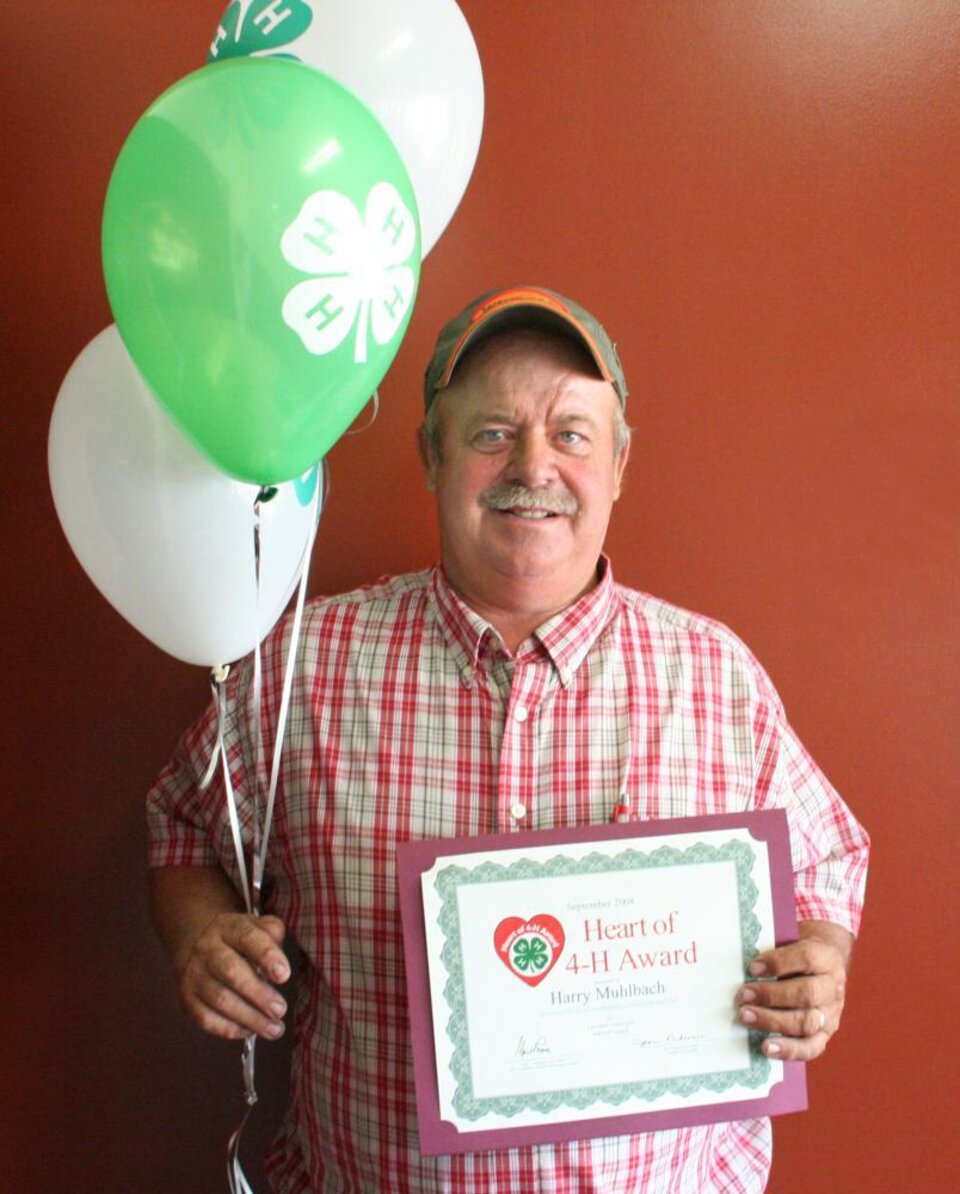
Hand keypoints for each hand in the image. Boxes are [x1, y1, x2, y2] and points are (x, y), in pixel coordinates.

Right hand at [176, 911, 290, 1041]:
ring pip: (219, 999)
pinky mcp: (187, 998)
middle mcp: (207, 949)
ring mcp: (194, 975)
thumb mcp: (255, 926)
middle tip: (280, 1009)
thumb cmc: (237, 940)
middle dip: (258, 993)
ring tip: (273, 1029)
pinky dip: (229, 1029)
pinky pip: (206, 1019)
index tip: (284, 975)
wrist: (195, 944)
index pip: (247, 938)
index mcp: (228, 927)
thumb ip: (272, 934)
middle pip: (231, 971)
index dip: (267, 956)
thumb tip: (279, 959)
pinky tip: (250, 1031)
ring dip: (249, 1018)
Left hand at [736, 920, 852, 1060]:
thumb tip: (739, 959)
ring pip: (807, 1022)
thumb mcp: (790, 943)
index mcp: (825, 957)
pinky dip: (788, 1049)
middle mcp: (832, 987)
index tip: (752, 968)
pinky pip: (811, 1047)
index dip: (779, 962)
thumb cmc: (796, 955)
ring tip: (746, 1017)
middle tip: (743, 995)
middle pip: (807, 993)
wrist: (822, 967)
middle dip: (771, 995)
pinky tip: (766, 1047)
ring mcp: (831, 1014)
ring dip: (773, 1021)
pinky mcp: (824, 1035)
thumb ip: (771, 948)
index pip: (807, 958)